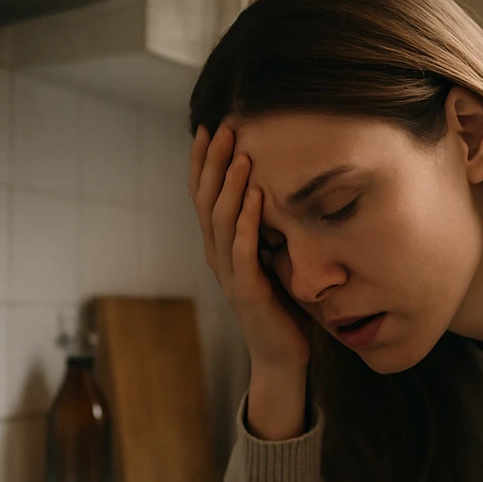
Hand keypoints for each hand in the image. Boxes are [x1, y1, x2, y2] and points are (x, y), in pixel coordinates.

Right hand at [189, 124, 310, 375]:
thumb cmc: (280, 305)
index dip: (202, 161)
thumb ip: (263, 228)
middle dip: (213, 162)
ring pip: (220, 220)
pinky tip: (257, 195)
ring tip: (240, 154)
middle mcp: (217, 255)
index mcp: (219, 246)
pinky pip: (244, 249)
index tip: (209, 126)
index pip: (203, 195)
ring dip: (230, 185)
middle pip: (206, 200)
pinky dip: (248, 220)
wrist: (281, 355)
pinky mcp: (247, 290)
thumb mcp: (270, 257)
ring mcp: (229, 273)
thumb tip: (273, 187)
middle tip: (222, 127)